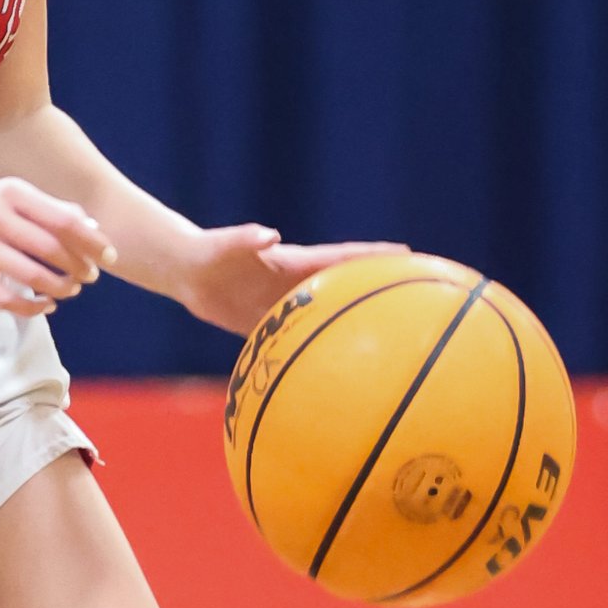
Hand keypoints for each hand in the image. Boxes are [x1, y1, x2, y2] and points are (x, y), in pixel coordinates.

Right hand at [0, 177, 112, 315]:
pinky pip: (4, 298)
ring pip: (31, 276)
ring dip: (59, 288)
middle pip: (51, 249)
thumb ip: (51, 210)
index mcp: (12, 193)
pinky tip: (45, 305)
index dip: (92, 242)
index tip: (108, 256)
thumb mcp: (14, 196)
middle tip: (90, 276)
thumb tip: (92, 230)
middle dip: (79, 267)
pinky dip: (32, 307)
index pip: (63, 220)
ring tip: (69, 289)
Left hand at [177, 224, 408, 336]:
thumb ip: (247, 239)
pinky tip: (333, 373)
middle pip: (346, 290)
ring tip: (391, 340)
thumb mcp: (227, 245)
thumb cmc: (208, 253)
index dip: (375, 259)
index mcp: (295, 264)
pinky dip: (317, 352)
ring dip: (353, 326)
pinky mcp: (269, 324)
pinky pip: (300, 340)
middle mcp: (297, 286)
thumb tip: (269, 235)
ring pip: (327, 318)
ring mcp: (286, 306)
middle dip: (379, 291)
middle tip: (419, 296)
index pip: (343, 260)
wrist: (187, 273)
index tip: (410, 257)